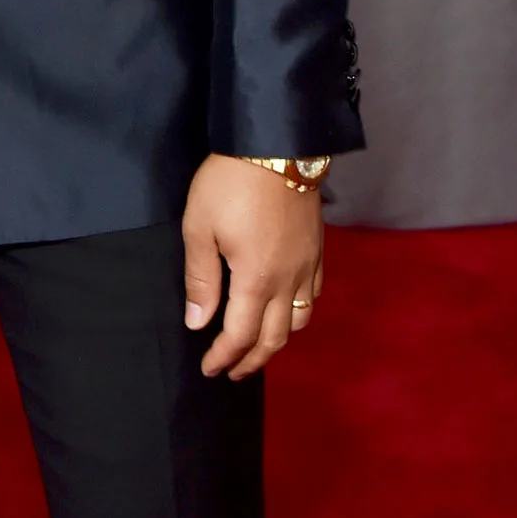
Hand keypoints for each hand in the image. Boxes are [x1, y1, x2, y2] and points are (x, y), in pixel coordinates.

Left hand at [182, 153, 323, 379]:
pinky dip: (299, 313)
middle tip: (232, 371)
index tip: (209, 369)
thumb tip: (198, 324)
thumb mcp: (200, 227)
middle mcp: (288, 281)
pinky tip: (286, 308)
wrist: (276, 146)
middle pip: (274, 338)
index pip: (241, 336)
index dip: (224, 357)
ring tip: (257, 346)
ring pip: (300, 321)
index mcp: (256, 280)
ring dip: (277, 341)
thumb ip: (201, 279)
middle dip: (252, 360)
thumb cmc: (229, 184)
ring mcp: (307, 266)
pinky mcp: (317, 250)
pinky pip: (314, 295)